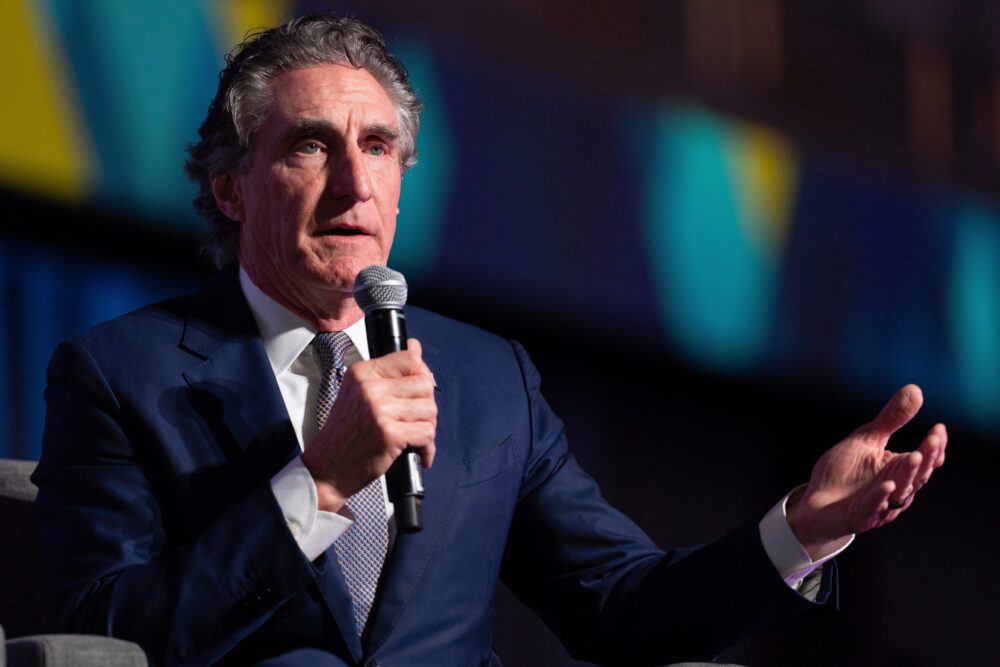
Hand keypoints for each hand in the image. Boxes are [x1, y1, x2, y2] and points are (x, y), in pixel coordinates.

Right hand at [301, 339, 436, 512]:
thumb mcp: (360, 393)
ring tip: (412, 436)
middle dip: (426, 405)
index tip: (419, 392)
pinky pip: (427, 433)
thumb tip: (415, 346)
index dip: (422, 376)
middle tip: (415, 420)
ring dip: (427, 426)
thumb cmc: (345, 434)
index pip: (409, 359)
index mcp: (362, 373)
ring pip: (430, 409)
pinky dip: (426, 446)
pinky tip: (415, 451)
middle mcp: (370, 387)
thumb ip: (389, 372)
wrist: (327, 468)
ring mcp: (379, 410)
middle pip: (425, 384)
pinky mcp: (389, 434)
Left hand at [787, 384, 946, 559]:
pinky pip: (873, 508)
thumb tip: (915, 389)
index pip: (924, 459)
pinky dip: (880, 497)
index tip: (938, 429)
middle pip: (917, 474)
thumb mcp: (866, 439)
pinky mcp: (860, 517)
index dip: (933, 446)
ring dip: (907, 475)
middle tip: (933, 439)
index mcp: (898, 469)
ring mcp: (880, 505)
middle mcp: (895, 489)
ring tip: (914, 456)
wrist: (816, 503)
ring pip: (900, 491)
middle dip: (926, 457)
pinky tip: (887, 485)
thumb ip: (890, 420)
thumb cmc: (844, 472)